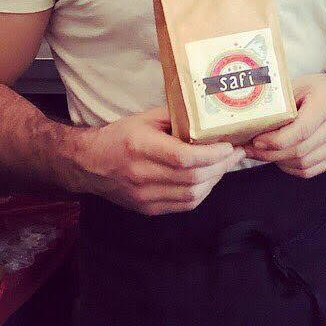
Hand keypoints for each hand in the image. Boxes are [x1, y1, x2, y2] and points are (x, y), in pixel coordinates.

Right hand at [80, 107, 244, 215]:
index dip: (212, 154)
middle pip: (192, 178)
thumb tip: (209, 117)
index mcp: (140, 147)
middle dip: (221, 166)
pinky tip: (209, 179)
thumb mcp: (145, 118)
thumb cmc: (119, 136)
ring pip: (192, 195)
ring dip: (215, 180)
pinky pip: (184, 205)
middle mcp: (142, 174)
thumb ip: (176, 117)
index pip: (184, 158)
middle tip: (236, 154)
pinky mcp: (147, 208)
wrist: (89, 164)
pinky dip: (202, 193)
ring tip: (225, 165)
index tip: (229, 145)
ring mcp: (144, 196)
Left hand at [243, 71, 325, 178]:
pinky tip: (281, 158)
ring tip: (264, 152)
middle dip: (271, 153)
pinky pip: (311, 170)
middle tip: (253, 149)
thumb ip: (279, 103)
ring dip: (279, 161)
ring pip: (304, 163)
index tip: (256, 140)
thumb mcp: (298, 85)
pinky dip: (291, 168)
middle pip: (300, 150)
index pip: (300, 130)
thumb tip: (252, 122)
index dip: (275, 140)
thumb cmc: (320, 88)